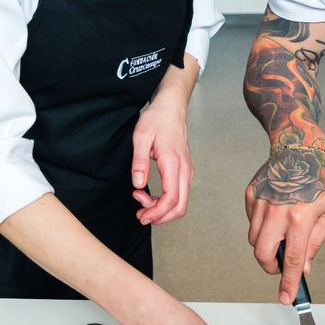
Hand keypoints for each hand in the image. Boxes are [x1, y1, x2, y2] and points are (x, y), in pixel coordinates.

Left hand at [131, 100, 192, 224]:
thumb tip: (137, 184)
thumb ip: (139, 161)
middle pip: (180, 207)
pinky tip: (151, 196)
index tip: (141, 215)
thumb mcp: (141, 137)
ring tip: (141, 201)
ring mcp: (187, 171)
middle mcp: (184, 170)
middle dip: (160, 216)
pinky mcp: (184, 170)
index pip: (171, 198)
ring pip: (181, 202)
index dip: (157, 212)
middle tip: (140, 214)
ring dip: (162, 209)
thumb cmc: (157, 119)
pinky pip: (179, 194)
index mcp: (174, 163)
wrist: (171, 107)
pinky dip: (166, 202)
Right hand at [244, 146, 324, 303]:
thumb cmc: (317, 181)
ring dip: (266, 246)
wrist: (298, 151)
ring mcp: (260, 203)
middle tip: (281, 265)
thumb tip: (303, 267)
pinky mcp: (250, 196)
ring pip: (254, 240)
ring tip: (282, 232)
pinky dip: (261, 227)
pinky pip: (251, 222)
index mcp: (300, 217)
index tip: (286, 297)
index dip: (289, 282)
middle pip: (263, 254)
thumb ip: (314, 243)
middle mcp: (277, 211)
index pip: (292, 259)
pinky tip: (274, 214)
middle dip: (271, 266)